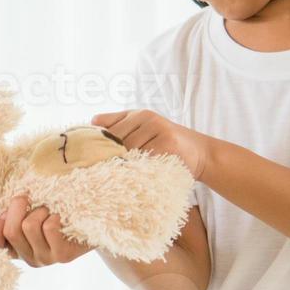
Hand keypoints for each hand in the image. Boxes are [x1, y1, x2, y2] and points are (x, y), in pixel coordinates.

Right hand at [0, 194, 93, 267]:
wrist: (95, 227)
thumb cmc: (60, 216)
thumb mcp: (33, 214)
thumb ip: (15, 216)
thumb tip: (2, 216)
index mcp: (19, 250)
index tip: (7, 211)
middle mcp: (30, 259)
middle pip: (11, 230)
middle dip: (17, 207)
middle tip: (27, 198)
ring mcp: (46, 259)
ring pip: (29, 226)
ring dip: (39, 210)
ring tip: (49, 211)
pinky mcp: (62, 256)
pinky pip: (49, 228)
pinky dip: (54, 216)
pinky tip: (61, 218)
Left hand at [91, 109, 209, 179]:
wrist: (201, 152)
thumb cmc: (165, 142)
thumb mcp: (142, 128)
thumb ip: (118, 123)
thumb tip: (92, 122)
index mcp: (139, 114)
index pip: (109, 130)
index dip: (98, 147)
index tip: (89, 161)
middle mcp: (149, 118)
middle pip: (117, 141)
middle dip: (110, 157)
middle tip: (102, 172)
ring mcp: (159, 130)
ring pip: (130, 151)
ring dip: (125, 164)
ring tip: (122, 175)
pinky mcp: (169, 144)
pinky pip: (145, 159)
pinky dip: (139, 168)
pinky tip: (137, 175)